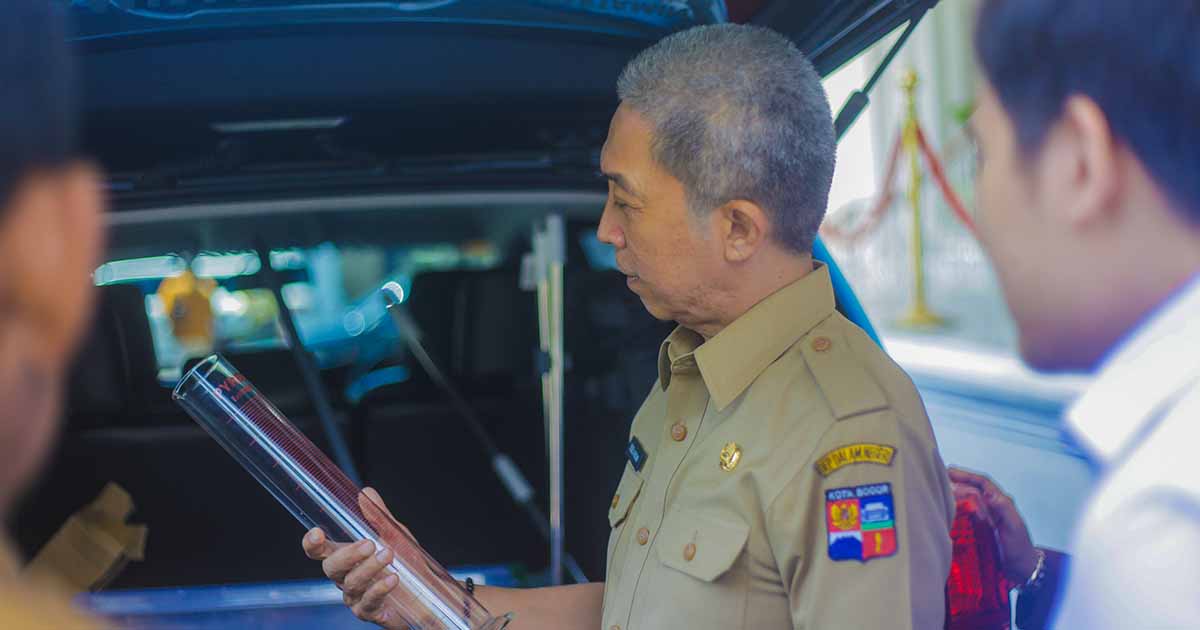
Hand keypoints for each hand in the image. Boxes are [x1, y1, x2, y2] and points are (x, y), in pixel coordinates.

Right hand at [302, 487, 405, 628]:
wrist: (430, 590)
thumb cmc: (407, 562)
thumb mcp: (395, 534)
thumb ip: (378, 516)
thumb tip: (366, 493)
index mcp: (346, 556)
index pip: (320, 551)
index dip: (312, 544)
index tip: (317, 533)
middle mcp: (346, 577)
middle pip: (331, 567)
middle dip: (349, 554)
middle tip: (370, 544)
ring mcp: (356, 597)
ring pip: (351, 583)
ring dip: (370, 568)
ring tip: (389, 555)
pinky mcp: (370, 612)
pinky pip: (368, 602)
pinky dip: (380, 589)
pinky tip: (393, 578)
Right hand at [948, 467, 1038, 583]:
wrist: (1021, 570)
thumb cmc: (1020, 549)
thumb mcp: (1014, 528)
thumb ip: (1004, 509)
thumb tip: (990, 494)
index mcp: (1001, 502)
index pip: (983, 483)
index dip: (967, 475)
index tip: (950, 472)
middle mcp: (992, 506)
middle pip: (972, 488)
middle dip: (957, 481)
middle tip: (938, 478)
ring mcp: (985, 517)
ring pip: (968, 500)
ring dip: (954, 493)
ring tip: (938, 491)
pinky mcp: (979, 529)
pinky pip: (965, 514)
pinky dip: (955, 509)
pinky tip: (945, 509)